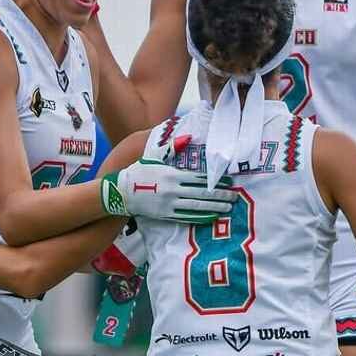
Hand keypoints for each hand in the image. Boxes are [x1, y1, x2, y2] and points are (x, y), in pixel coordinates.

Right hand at [100, 159, 236, 223]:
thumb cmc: (139, 171)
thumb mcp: (154, 156)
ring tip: (228, 207)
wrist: (121, 192)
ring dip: (214, 207)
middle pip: (202, 193)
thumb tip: (188, 137)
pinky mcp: (165, 215)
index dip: (216, 180)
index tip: (230, 181)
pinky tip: (212, 217)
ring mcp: (169, 204)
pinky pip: (187, 217)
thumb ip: (172, 148)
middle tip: (235, 196)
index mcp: (172, 174)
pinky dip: (201, 218)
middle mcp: (173, 190)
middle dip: (220, 195)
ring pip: (197, 207)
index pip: (200, 178)